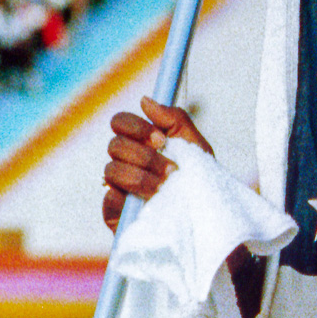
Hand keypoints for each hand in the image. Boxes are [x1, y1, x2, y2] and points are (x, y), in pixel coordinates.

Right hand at [101, 96, 212, 231]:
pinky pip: (109, 200)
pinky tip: (151, 202)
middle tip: (172, 170)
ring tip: (167, 187)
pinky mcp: (116, 213)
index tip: (160, 139)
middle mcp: (125, 163)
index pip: (120, 123)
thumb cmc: (200, 180)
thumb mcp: (195, 146)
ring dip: (142, 178)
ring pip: (111, 171)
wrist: (207, 217)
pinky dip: (130, 198)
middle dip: (146, 157)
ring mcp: (118, 187)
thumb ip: (175, 119)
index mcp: (140, 144)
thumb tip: (145, 100)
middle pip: (115, 145)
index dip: (136, 127)